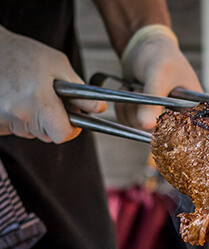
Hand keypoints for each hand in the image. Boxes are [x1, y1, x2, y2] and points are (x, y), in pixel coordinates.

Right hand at [0, 26, 105, 142]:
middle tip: (47, 101)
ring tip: (28, 95)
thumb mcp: (58, 65)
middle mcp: (19, 113)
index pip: (63, 134)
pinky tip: (15, 99)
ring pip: (31, 133)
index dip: (71, 129)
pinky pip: (14, 129)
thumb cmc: (22, 54)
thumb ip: (80, 92)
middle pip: (48, 135)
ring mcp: (3, 120)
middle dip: (53, 122)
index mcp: (39, 100)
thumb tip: (100, 109)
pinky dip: (18, 119)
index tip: (72, 119)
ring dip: (35, 119)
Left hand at [118, 25, 201, 129]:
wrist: (143, 45)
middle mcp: (178, 115)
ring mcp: (160, 116)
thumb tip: (146, 126)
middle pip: (160, 133)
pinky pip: (129, 122)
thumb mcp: (158, 76)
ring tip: (135, 88)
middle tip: (141, 92)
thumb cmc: (161, 55)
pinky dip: (123, 108)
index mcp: (193, 107)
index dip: (170, 130)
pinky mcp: (145, 114)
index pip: (186, 131)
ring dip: (130, 108)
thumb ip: (152, 102)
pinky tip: (130, 91)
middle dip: (143, 114)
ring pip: (140, 128)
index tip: (154, 119)